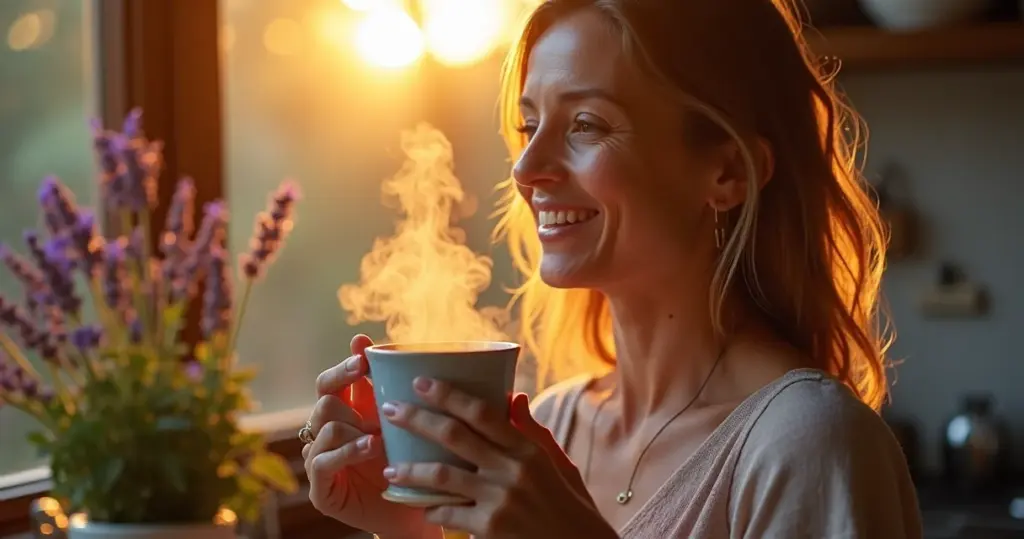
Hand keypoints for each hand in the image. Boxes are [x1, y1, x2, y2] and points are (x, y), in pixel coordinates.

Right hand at [302, 335, 438, 538]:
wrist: (413, 512)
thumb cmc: (408, 462)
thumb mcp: (398, 419)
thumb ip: (381, 382)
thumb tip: (362, 337)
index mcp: (343, 414)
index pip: (328, 382)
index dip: (343, 369)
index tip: (364, 361)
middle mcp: (325, 435)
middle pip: (324, 401)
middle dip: (353, 405)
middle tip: (380, 415)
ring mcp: (319, 462)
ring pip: (325, 427)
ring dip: (356, 429)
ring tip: (380, 439)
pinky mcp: (319, 489)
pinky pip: (323, 461)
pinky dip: (349, 451)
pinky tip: (371, 448)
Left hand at [379, 377, 619, 538]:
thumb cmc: (567, 504)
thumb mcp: (557, 463)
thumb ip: (532, 431)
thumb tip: (514, 396)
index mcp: (527, 449)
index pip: (482, 412)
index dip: (448, 395)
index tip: (421, 382)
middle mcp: (512, 470)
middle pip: (454, 435)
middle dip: (417, 419)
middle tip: (390, 410)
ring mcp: (500, 499)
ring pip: (442, 475)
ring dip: (410, 470)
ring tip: (389, 467)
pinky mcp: (490, 529)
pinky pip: (448, 514)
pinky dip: (430, 509)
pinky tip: (420, 506)